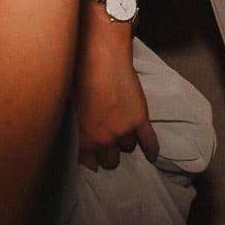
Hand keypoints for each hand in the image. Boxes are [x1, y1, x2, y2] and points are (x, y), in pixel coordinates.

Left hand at [75, 35, 159, 170]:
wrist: (100, 60)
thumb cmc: (81, 79)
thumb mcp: (72, 110)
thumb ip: (79, 129)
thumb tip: (83, 137)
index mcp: (84, 139)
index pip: (89, 163)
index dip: (92, 159)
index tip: (94, 157)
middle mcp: (104, 140)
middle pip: (110, 161)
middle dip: (110, 154)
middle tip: (109, 143)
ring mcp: (123, 130)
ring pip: (128, 148)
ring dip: (126, 141)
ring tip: (124, 129)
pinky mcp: (140, 119)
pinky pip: (149, 141)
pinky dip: (152, 149)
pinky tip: (152, 155)